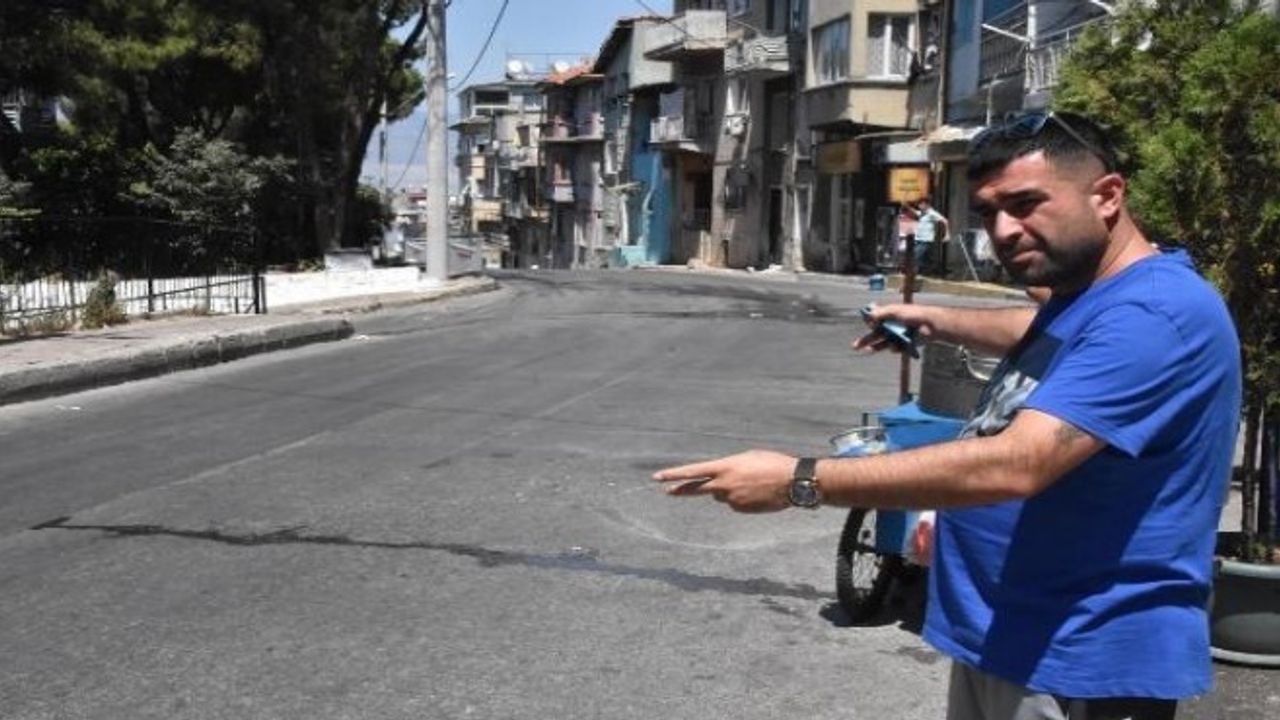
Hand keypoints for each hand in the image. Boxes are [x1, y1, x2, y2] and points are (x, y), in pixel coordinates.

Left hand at [653, 450, 796, 512]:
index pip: (692, 471)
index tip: (657, 477)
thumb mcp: (746, 458)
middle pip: (696, 489)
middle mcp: (724, 485)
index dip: (674, 474)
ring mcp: (732, 499)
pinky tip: (757, 492)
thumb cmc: (771, 463)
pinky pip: (735, 503)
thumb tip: (720, 483)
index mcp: (724, 467)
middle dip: (681, 490)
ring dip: (730, 490)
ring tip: (752, 483)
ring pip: (722, 495)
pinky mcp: (741, 510)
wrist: (791, 481)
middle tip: (668, 491)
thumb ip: (728, 468)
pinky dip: (742, 498)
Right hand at [852, 303, 933, 353]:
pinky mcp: (905, 344)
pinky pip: (895, 348)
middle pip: (876, 334)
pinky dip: (894, 348)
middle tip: (855, 346)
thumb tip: (868, 314)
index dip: (870, 323)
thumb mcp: (895, 311)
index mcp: (890, 315)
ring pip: (884, 343)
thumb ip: (881, 313)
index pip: (875, 320)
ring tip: (869, 350)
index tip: (867, 325)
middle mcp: (893, 326)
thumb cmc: (914, 314)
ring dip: (876, 347)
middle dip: (866, 340)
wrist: (931, 325)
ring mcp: (898, 336)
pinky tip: (895, 346)